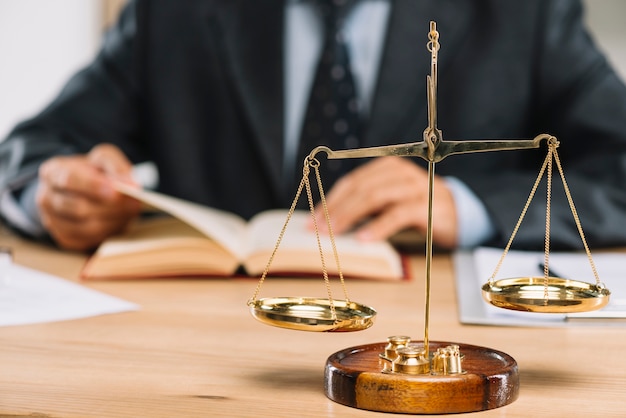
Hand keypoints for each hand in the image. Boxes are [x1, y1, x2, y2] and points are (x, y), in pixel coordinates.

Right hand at [36, 144, 142, 250]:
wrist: (82, 189)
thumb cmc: (93, 171)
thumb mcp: (104, 158)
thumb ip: (117, 167)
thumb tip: (131, 185)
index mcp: (52, 172)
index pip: (69, 179)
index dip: (93, 186)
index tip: (115, 190)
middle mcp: (46, 197)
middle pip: (78, 208)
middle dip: (111, 207)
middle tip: (134, 204)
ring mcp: (52, 221)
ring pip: (86, 228)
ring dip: (113, 221)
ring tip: (131, 212)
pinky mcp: (64, 239)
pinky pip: (89, 241)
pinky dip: (109, 233)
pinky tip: (121, 222)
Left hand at [312, 156, 458, 248]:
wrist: (458, 213)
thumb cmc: (416, 207)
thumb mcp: (388, 201)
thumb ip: (365, 206)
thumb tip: (329, 222)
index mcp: (386, 168)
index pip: (351, 182)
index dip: (329, 201)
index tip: (311, 220)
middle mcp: (398, 172)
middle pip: (360, 188)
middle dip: (335, 209)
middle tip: (318, 229)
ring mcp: (414, 186)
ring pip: (375, 197)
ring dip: (351, 216)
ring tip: (334, 233)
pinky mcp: (427, 205)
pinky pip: (398, 214)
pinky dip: (378, 227)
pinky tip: (364, 239)